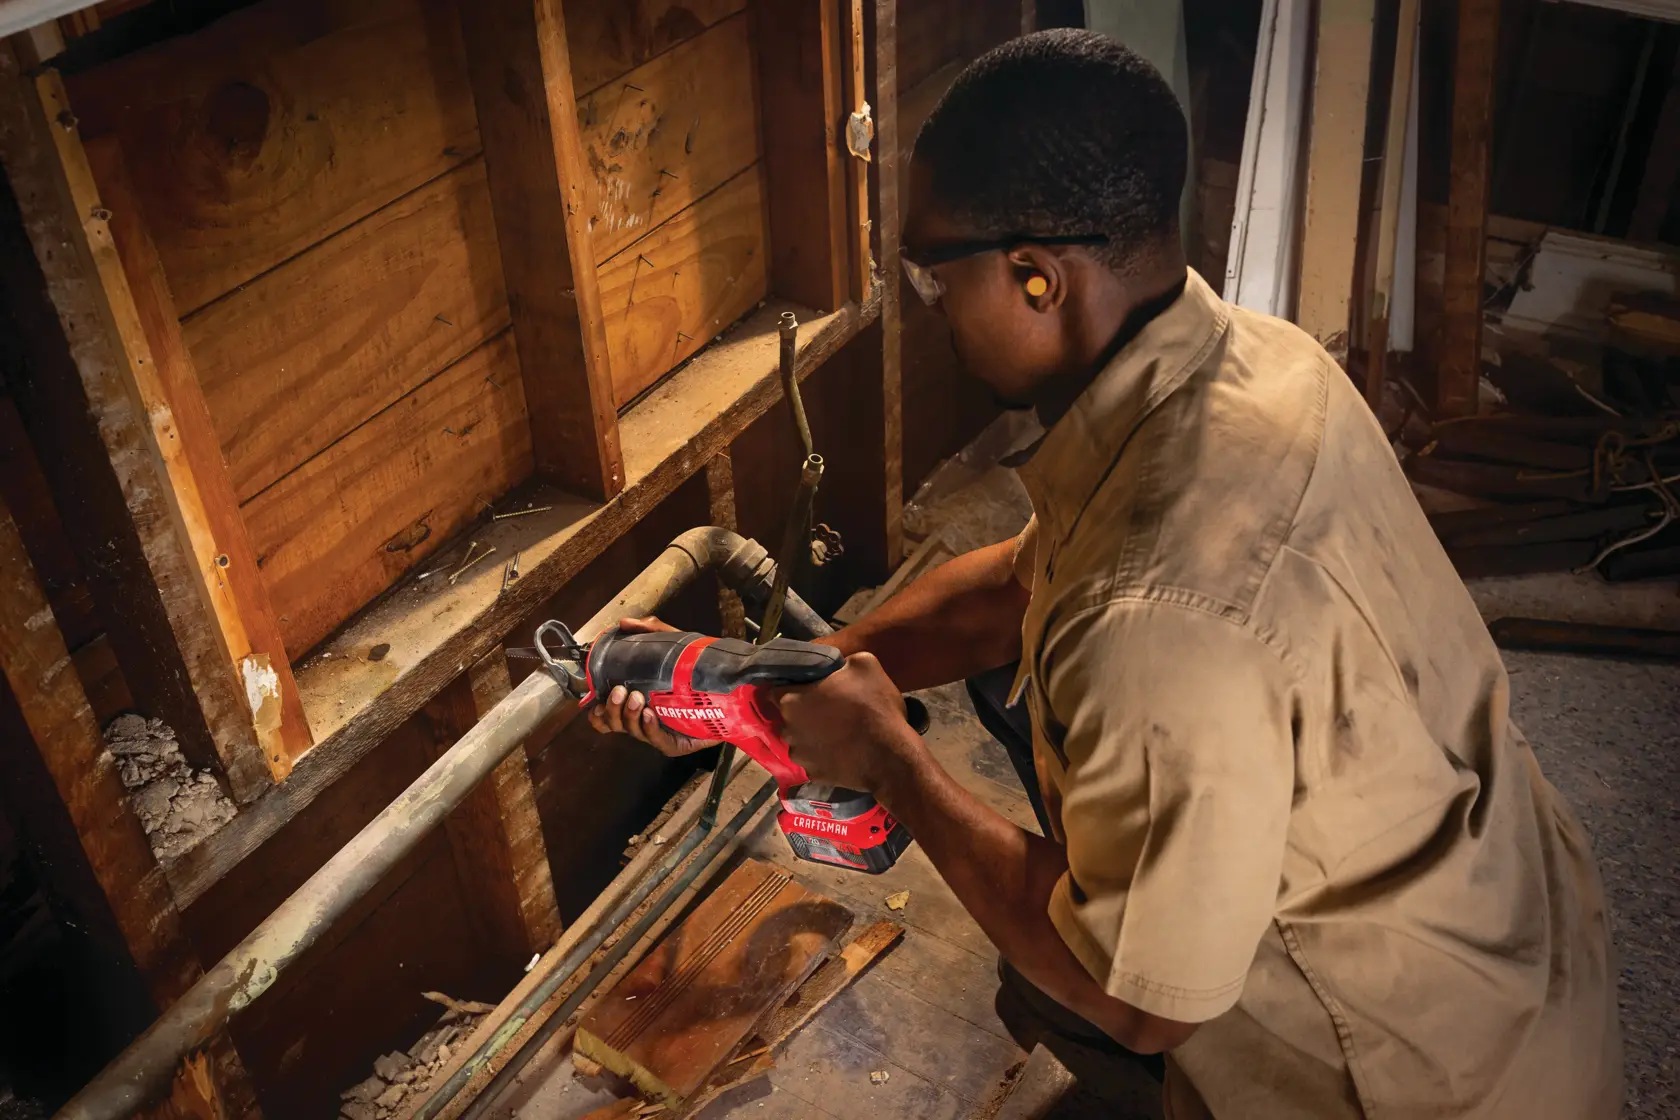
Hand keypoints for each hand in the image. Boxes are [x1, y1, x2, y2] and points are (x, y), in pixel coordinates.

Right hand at [585, 617, 721, 757]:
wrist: (730, 692)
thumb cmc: (696, 672)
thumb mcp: (674, 646)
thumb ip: (652, 631)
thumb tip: (625, 622)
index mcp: (636, 702)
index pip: (607, 715)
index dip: (597, 712)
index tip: (594, 701)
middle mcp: (642, 719)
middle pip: (613, 724)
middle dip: (611, 709)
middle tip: (620, 691)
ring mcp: (657, 733)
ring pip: (631, 730)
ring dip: (629, 715)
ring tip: (636, 698)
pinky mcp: (674, 743)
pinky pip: (656, 739)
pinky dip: (649, 727)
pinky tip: (649, 714)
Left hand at [768, 653, 920, 791]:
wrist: (889, 756)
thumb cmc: (872, 706)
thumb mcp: (865, 664)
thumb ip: (842, 661)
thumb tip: (839, 667)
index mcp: (791, 701)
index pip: (775, 690)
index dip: (791, 686)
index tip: (807, 685)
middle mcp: (787, 730)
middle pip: (788, 717)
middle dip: (803, 712)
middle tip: (828, 708)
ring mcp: (800, 756)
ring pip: (800, 741)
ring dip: (812, 735)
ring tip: (837, 732)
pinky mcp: (813, 776)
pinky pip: (815, 761)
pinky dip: (824, 756)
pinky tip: (842, 751)